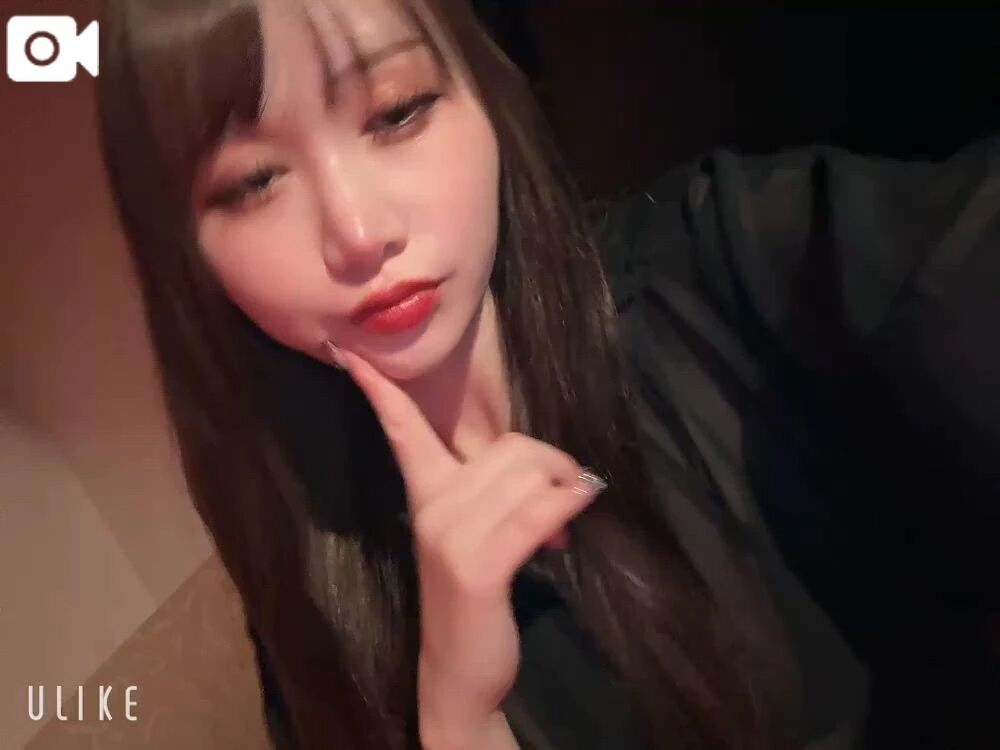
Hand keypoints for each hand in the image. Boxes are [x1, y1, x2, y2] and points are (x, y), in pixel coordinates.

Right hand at [335, 348, 605, 739]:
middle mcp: (433, 508)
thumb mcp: (475, 536)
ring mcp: (452, 537)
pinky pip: (536, 514)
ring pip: (528, 476)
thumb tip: (553, 470)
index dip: (380, 391)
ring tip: (565, 524)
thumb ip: (496, 494)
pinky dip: (567, 506)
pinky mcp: (477, 568)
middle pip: (510, 447)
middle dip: (553, 463)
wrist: (459, 673)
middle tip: (569, 494)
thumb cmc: (472, 598)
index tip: (351, 354)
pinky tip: (578, 510)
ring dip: (565, 489)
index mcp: (426, 494)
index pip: (401, 430)